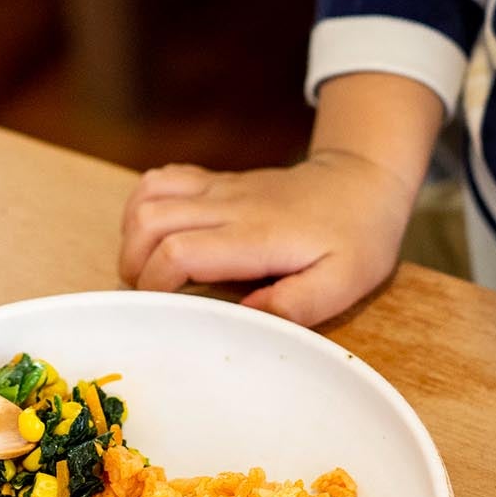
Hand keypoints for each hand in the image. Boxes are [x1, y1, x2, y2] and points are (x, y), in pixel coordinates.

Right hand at [118, 150, 416, 325]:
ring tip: (149, 271)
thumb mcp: (345, 282)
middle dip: (134, 265)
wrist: (363, 180)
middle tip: (152, 297)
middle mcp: (229, 205)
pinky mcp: (215, 181)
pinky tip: (156, 236)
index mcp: (257, 235)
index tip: (163, 311)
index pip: (180, 250)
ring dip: (132, 236)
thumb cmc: (358, 237)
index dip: (156, 284)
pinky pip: (160, 180)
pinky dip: (142, 208)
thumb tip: (246, 317)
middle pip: (150, 221)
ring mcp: (219, 188)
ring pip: (147, 196)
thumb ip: (297, 303)